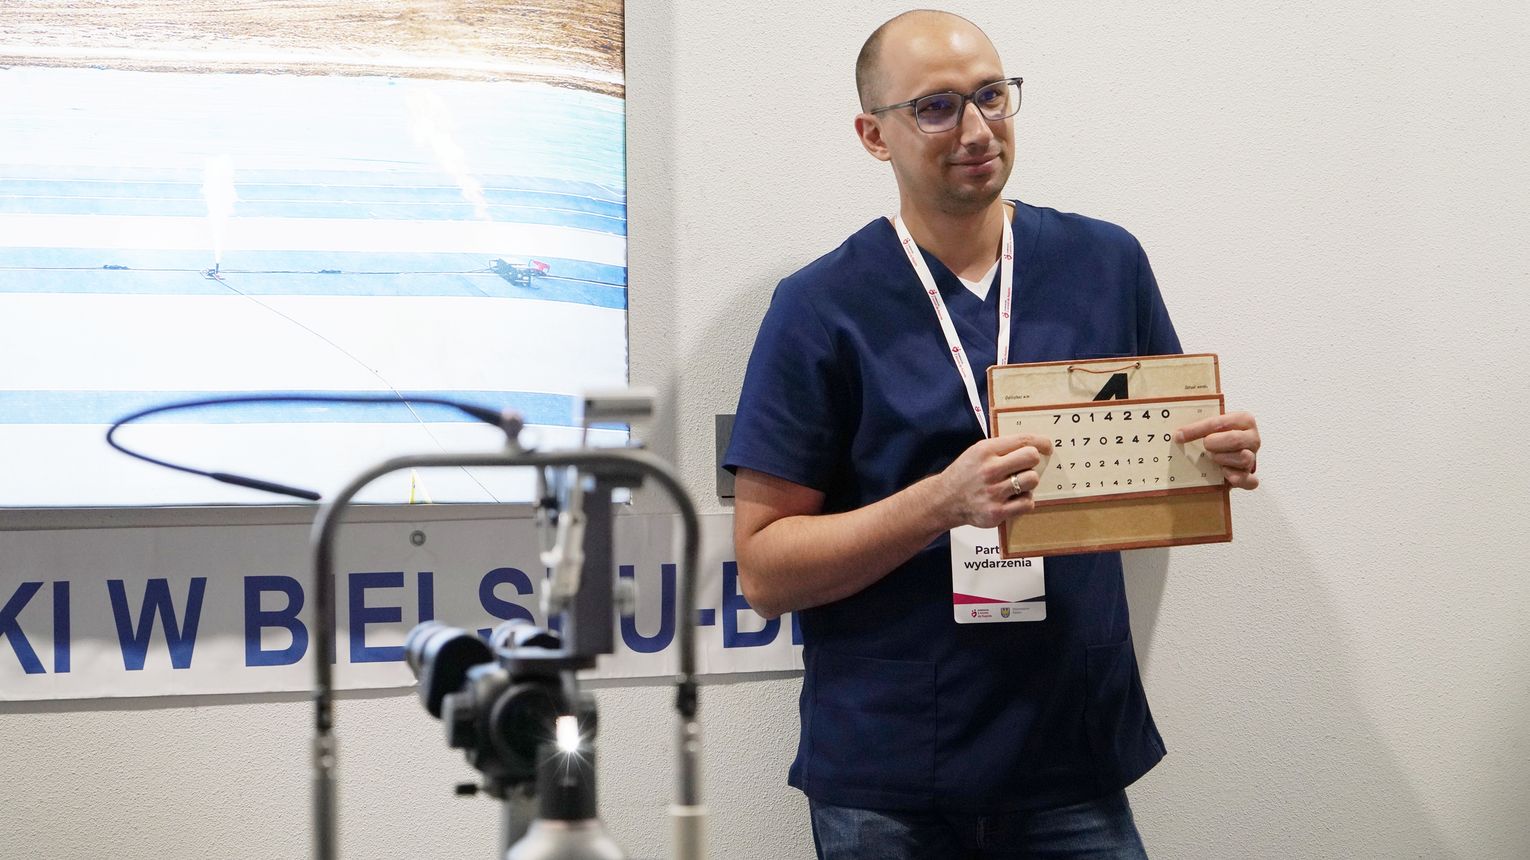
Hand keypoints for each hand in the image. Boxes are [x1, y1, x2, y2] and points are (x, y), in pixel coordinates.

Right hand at [936, 434, 1053, 527]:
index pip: (1023, 440)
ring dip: (1028, 482)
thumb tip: (1034, 445)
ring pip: (1032, 480)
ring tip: (1016, 484)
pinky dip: (1025, 501)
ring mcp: (994, 492)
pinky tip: (1013, 499)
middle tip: (1026, 466)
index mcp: (985, 451)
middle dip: (1032, 461)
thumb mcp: (977, 451)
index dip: (1041, 442)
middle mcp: (989, 470)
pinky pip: (1028, 503)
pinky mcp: (997, 512)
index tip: (1046, 446)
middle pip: (1031, 458)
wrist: (944, 500)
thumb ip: (1002, 448)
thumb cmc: (966, 473)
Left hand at [1175, 411, 1260, 489]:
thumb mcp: (1211, 429)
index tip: (1180, 435)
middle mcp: (1252, 438)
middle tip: (1205, 446)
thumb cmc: (1219, 440)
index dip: (1197, 429)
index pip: (1220, 422)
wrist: (1227, 456)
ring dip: (1222, 459)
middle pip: (1235, 439)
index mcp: (1244, 420)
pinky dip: (1236, 478)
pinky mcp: (1250, 476)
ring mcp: (1253, 458)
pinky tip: (1224, 474)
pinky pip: (1249, 480)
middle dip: (1214, 444)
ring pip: (1243, 458)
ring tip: (1213, 458)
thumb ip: (1199, 427)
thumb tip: (1178, 434)